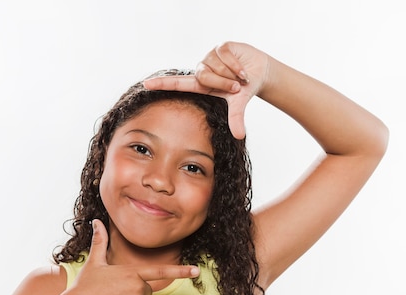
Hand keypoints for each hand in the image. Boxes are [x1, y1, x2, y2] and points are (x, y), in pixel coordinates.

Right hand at [70, 220, 199, 294]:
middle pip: (147, 288)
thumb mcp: (94, 261)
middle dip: (135, 290)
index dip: (181, 271)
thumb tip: (95, 220)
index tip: (196, 271)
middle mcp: (137, 286)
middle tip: (115, 292)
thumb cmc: (85, 286)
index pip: (161, 271)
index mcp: (131, 271)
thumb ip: (100, 241)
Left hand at [143, 41, 270, 138]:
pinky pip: (225, 55)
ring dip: (232, 73)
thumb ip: (236, 118)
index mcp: (201, 85)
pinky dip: (237, 64)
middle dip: (224, 83)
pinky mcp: (220, 46)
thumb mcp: (238, 104)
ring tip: (240, 76)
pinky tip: (242, 68)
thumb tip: (240, 136)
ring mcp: (210, 57)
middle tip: (237, 87)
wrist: (259, 72)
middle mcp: (202, 70)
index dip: (162, 84)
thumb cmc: (243, 89)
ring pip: (215, 65)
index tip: (145, 84)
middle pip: (204, 76)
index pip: (177, 84)